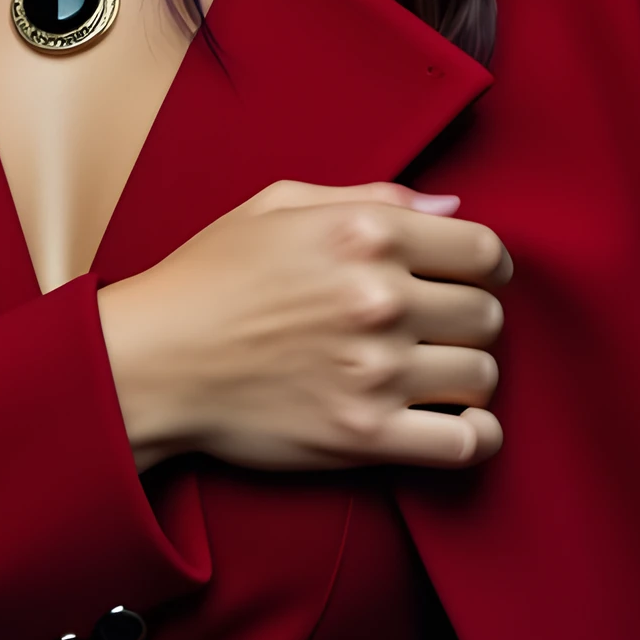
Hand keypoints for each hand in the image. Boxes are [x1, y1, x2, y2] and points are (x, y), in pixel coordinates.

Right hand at [97, 181, 509, 473]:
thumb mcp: (278, 207)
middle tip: (438, 328)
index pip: (484, 250)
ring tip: (433, 374)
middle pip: (487, 314)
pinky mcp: (366, 435)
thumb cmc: (210, 278)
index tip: (474, 279)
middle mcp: (380, 297)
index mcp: (364, 232)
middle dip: (470, 319)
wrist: (152, 361)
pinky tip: (456, 424)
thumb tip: (450, 210)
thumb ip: (372, 197)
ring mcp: (375, 370)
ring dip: (465, 375)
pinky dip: (476, 436)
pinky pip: (466, 442)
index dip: (488, 266)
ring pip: (481, 374)